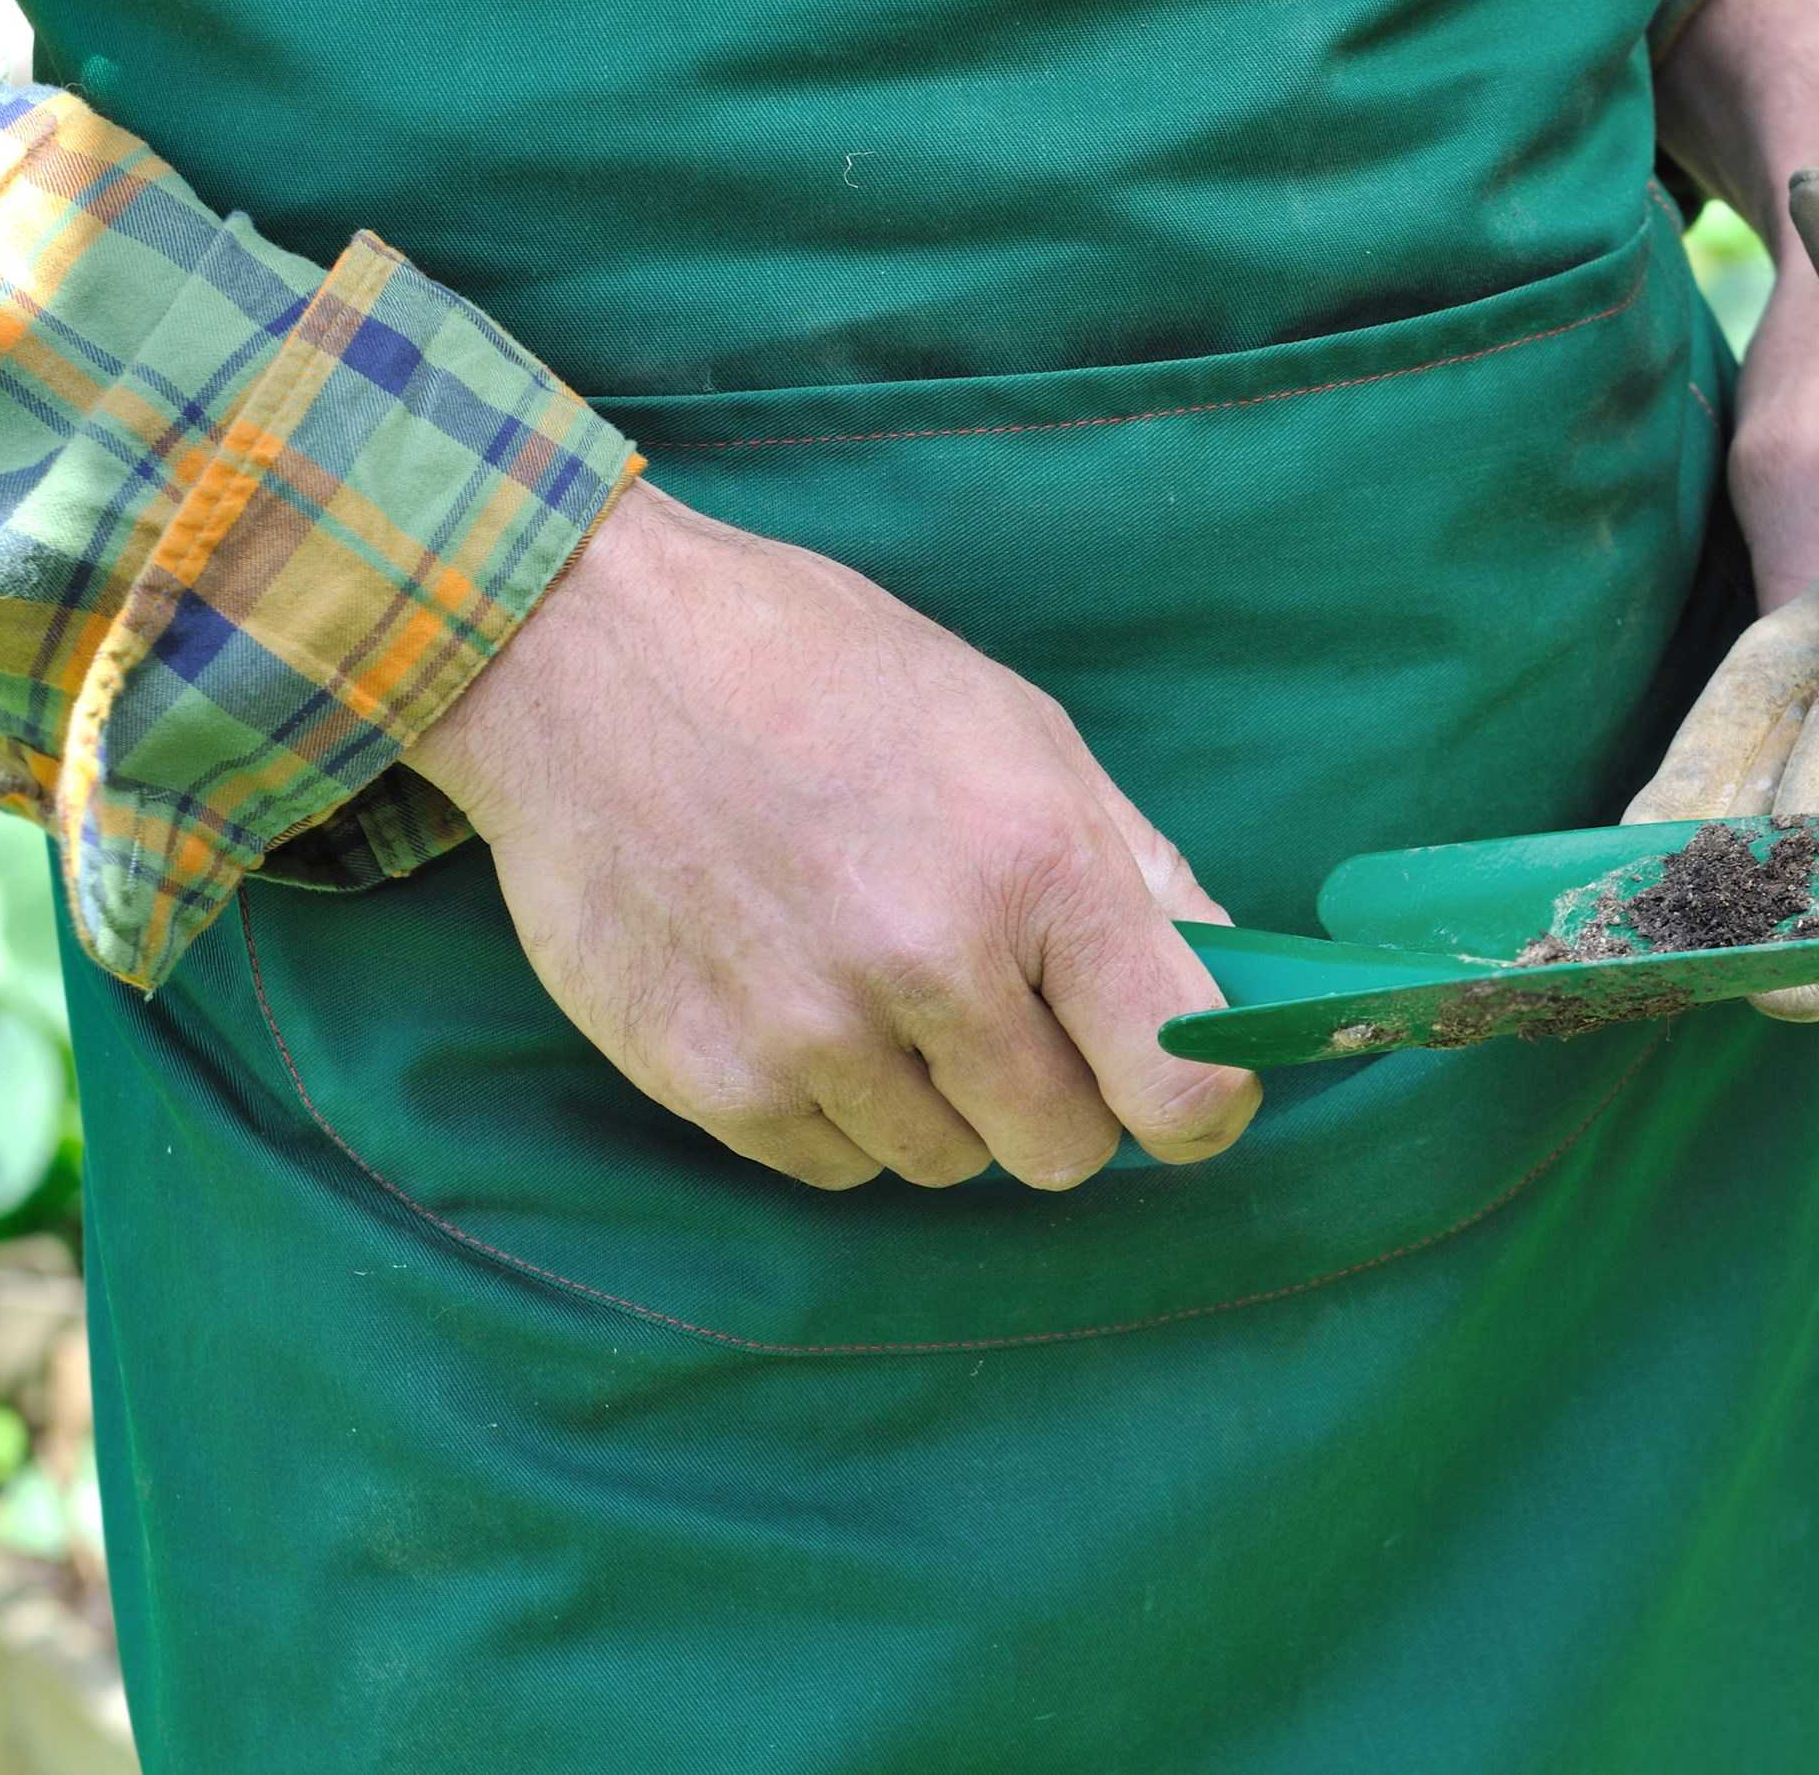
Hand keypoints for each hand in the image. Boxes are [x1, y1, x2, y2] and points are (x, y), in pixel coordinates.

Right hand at [405, 481, 1261, 1190]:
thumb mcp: (1020, 730)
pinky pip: (834, 1166)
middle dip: (1052, 1093)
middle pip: (1062, 1150)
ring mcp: (812, 1034)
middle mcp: (933, 965)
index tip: (1177, 1095)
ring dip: (937, 1100)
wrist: (590, 653)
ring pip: (945, 1164)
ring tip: (876, 975)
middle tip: (1000, 1007)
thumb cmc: (825, 672)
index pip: (1177, 1091)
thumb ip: (1139, 873)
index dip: (1194, 1109)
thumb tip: (1228, 992)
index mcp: (1040, 867)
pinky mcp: (709, 1079)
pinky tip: (798, 997)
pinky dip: (836, 1110)